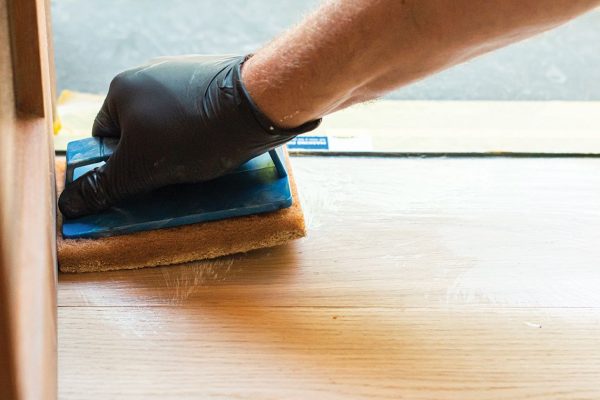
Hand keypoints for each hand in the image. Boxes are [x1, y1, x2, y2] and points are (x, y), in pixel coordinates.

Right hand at [58, 55, 319, 217]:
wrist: (257, 106)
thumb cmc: (194, 133)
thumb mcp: (142, 167)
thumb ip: (105, 185)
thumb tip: (69, 205)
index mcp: (123, 89)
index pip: (105, 137)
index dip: (117, 166)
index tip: (137, 183)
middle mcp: (150, 77)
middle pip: (139, 133)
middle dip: (151, 160)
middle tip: (168, 180)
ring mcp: (184, 78)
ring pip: (169, 128)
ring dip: (177, 152)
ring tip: (197, 168)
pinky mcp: (213, 85)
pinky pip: (196, 120)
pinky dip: (200, 139)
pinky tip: (215, 151)